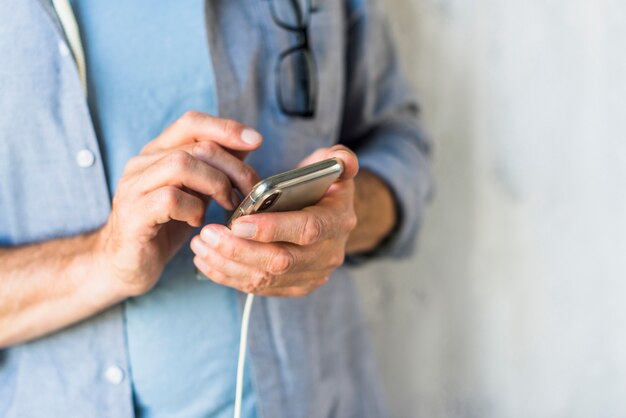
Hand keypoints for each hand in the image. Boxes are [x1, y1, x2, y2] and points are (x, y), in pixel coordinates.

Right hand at [95, 112, 262, 296]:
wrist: (124, 266)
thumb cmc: (163, 229)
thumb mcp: (194, 193)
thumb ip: (214, 168)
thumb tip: (247, 146)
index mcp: (156, 154)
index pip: (191, 122)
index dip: (226, 128)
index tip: (256, 141)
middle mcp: (141, 164)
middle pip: (196, 145)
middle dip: (233, 167)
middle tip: (249, 191)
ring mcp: (133, 187)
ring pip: (181, 164)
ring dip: (216, 184)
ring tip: (227, 205)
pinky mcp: (133, 215)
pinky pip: (170, 199)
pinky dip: (194, 209)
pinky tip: (199, 222)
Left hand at [191, 145, 358, 296]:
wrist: (330, 218)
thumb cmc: (323, 187)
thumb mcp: (333, 166)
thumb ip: (338, 158)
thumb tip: (342, 161)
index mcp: (338, 221)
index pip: (307, 229)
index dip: (273, 228)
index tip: (238, 222)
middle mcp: (328, 254)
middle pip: (281, 261)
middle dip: (239, 250)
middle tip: (208, 234)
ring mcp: (311, 275)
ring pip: (265, 279)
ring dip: (228, 264)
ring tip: (200, 246)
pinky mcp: (293, 287)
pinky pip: (258, 288)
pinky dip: (228, 276)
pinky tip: (206, 261)